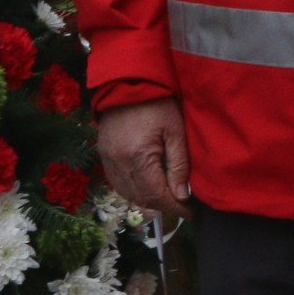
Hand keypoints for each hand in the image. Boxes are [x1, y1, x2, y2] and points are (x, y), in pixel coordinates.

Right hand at [97, 97, 191, 219]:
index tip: (189, 212)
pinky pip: (116, 183)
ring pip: (127, 194)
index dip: (175, 208)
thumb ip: (179, 165)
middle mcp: (119, 162)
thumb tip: (182, 195)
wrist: (127, 82)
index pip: (157, 195)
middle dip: (163, 206)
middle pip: (141, 198)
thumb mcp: (175, 131)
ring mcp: (108, 159)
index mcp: (138, 157)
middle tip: (181, 205)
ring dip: (146, 200)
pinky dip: (131, 190)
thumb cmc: (156, 103)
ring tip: (165, 197)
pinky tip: (145, 186)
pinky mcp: (103, 154)